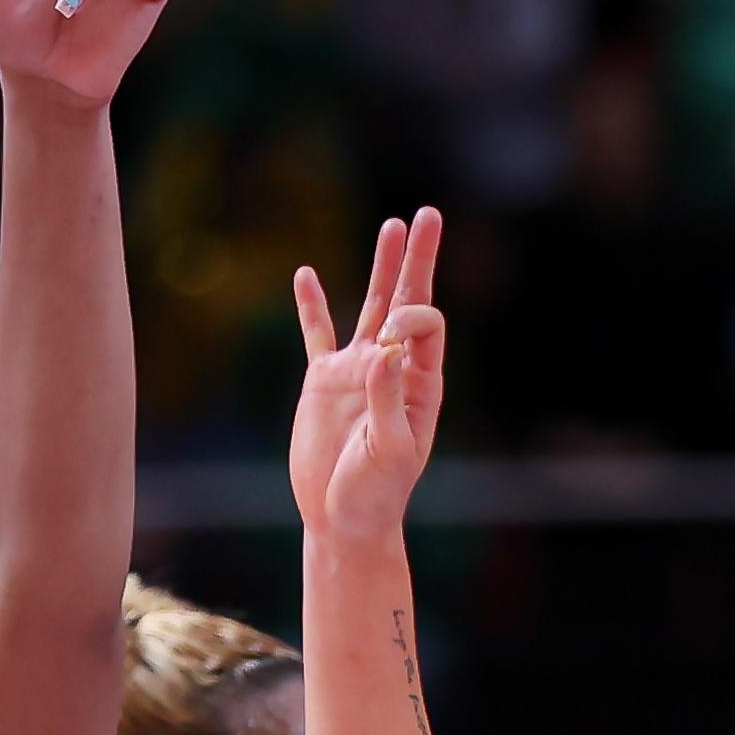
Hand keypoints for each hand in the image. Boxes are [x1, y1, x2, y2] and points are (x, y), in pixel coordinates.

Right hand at [291, 210, 448, 548]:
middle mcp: (392, 369)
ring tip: (392, 225)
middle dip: (418, 259)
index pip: (424, 326)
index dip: (411, 317)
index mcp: (419, 384)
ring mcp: (357, 372)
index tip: (388, 339)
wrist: (341, 520)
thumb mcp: (387, 454)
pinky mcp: (323, 383)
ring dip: (382, 267)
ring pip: (371, 307)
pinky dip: (312, 307)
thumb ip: (386, 403)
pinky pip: (317, 336)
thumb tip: (382, 351)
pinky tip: (306, 275)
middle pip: (409, 301)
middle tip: (428, 214)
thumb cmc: (375, 495)